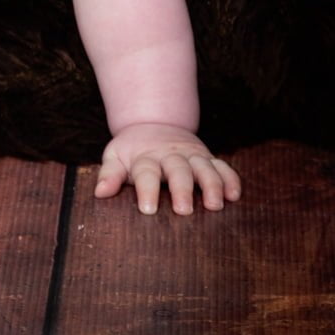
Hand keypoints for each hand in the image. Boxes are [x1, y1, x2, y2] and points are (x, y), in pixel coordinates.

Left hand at [95, 123, 240, 215]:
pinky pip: (223, 166)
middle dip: (181, 189)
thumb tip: (100, 193)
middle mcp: (170, 155)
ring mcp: (191, 155)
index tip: (147, 209)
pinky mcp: (207, 157)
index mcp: (146, 157)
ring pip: (204, 167)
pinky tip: (234, 195)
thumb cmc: (133, 152)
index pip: (146, 171)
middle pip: (178, 170)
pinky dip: (230, 179)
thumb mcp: (116, 158)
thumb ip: (110, 175)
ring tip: (214, 205)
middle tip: (183, 210)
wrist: (153, 124)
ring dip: (210, 184)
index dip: (146, 189)